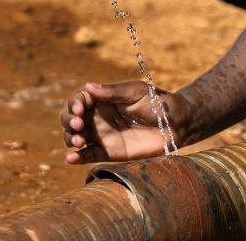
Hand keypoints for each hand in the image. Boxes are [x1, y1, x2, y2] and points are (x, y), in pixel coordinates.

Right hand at [59, 81, 185, 163]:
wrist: (176, 124)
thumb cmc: (157, 102)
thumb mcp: (136, 92)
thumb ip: (113, 92)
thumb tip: (88, 87)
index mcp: (103, 99)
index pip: (79, 99)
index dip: (74, 103)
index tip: (79, 109)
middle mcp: (97, 116)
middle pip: (71, 118)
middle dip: (68, 120)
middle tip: (78, 125)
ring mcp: (101, 135)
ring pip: (75, 136)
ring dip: (70, 138)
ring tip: (79, 141)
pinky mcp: (108, 153)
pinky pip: (87, 155)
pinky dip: (76, 158)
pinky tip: (71, 158)